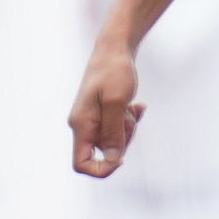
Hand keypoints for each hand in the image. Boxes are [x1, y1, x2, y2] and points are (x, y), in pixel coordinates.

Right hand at [68, 44, 145, 177]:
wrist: (114, 49)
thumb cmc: (113, 71)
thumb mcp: (116, 102)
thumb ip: (114, 132)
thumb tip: (114, 159)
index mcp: (81, 125)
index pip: (81, 164)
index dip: (101, 169)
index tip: (120, 160)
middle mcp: (84, 125)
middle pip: (104, 152)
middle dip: (122, 141)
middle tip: (129, 117)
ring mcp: (93, 120)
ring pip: (114, 141)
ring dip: (128, 128)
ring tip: (131, 106)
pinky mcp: (103, 114)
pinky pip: (119, 128)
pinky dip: (130, 120)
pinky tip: (137, 106)